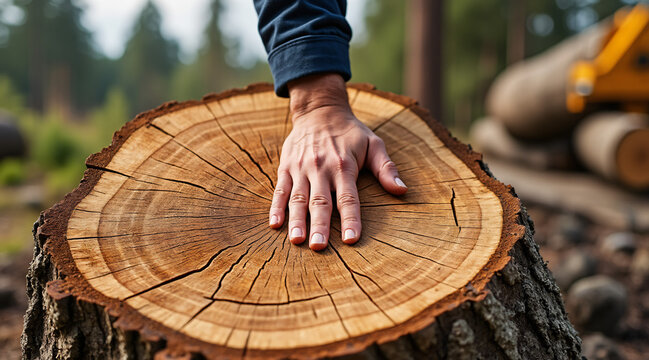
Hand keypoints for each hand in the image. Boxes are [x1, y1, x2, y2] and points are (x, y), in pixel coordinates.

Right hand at [268, 74, 406, 250]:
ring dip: (297, 221)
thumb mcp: (373, 143)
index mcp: (344, 166)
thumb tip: (402, 190)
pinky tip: (275, 224)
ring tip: (296, 241)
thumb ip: (386, 168)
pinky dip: (276, 207)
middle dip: (319, 225)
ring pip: (298, 198)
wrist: (319, 110)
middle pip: (320, 202)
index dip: (350, 219)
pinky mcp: (286, 167)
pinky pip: (280, 190)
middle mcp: (321, 168)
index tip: (351, 239)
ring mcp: (301, 169)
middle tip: (318, 247)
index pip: (348, 198)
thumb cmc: (350, 132)